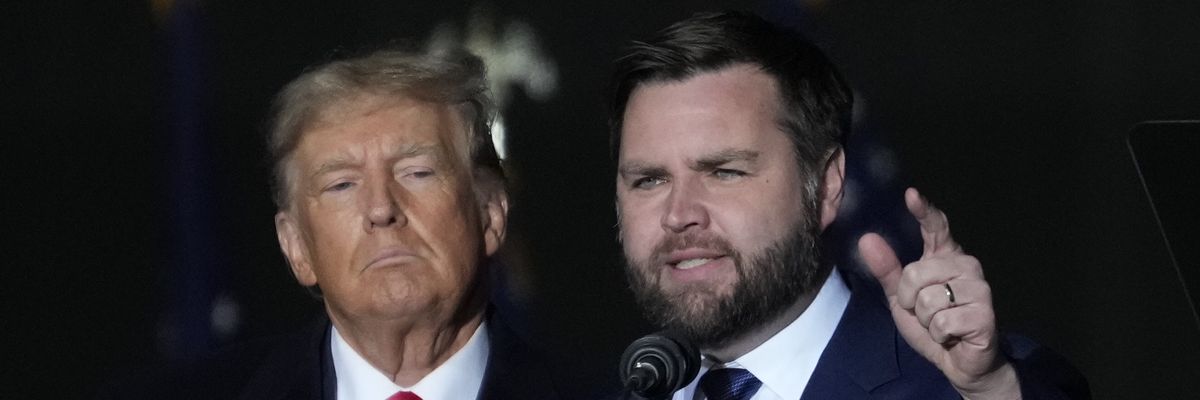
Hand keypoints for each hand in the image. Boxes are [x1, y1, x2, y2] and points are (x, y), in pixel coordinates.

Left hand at [857, 188, 1018, 398]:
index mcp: (946, 257)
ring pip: (927, 300)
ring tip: (941, 324)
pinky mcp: (985, 313)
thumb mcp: (901, 299)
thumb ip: (887, 270)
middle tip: (926, 314)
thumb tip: (867, 240)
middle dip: (909, 301)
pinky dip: (939, 334)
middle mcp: (966, 265)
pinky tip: (953, 335)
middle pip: (915, 273)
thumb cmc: (932, 325)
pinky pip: (941, 321)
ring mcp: (979, 288)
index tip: (911, 194)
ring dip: (925, 321)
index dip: (924, 211)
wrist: (960, 362)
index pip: (936, 227)